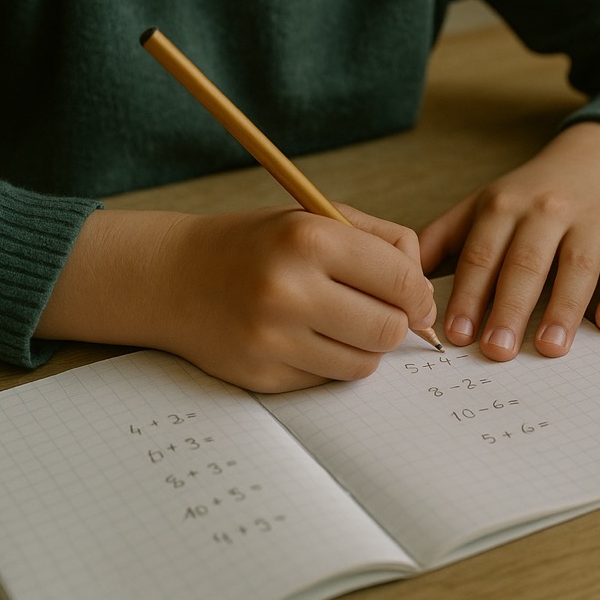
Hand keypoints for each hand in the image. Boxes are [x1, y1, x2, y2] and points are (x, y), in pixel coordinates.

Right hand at [36, 204, 436, 392]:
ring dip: (364, 347)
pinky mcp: (261, 376)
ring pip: (363, 364)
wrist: (173, 277)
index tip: (417, 299)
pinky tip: (305, 338)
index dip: (420, 294)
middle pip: (388, 329)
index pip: (401, 280)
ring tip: (342, 324)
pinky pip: (326, 381)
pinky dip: (329, 363)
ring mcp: (272, 339)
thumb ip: (382, 242)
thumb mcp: (316, 218)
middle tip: (383, 314)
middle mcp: (288, 290)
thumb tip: (426, 294)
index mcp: (308, 239)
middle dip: (396, 324)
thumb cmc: (258, 245)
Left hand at [419, 122, 599, 360]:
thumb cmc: (529, 197)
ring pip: (577, 265)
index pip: (481, 255)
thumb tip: (399, 278)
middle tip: (496, 351)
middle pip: (525, 263)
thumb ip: (441, 240)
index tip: (455, 334)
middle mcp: (546, 210)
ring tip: (549, 347)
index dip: (467, 296)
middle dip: (509, 308)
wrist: (595, 162)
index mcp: (503, 207)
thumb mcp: (481, 206)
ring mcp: (590, 219)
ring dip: (563, 308)